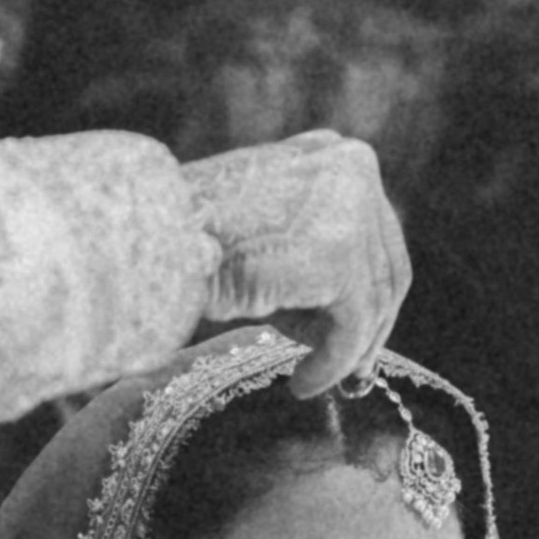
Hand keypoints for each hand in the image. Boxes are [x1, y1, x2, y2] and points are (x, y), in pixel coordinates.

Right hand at [181, 132, 410, 396]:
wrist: (151, 236)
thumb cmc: (183, 241)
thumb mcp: (262, 236)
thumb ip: (307, 256)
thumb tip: (340, 314)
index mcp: (332, 156)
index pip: (376, 233)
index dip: (370, 294)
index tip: (356, 339)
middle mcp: (352, 167)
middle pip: (387, 265)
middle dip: (370, 327)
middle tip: (352, 372)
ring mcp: (352, 205)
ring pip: (372, 300)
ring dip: (342, 350)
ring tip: (308, 377)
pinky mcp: (341, 253)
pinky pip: (352, 326)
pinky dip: (331, 363)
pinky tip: (304, 383)